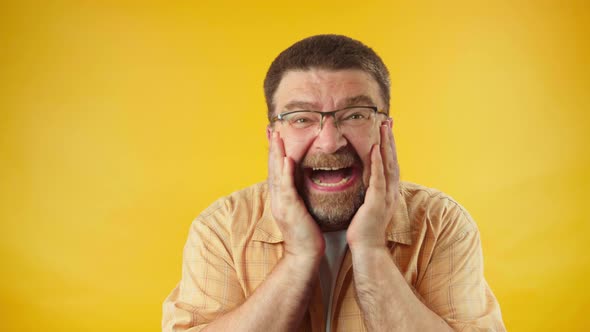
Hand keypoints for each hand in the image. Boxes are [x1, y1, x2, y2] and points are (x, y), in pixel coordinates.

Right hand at [268, 131, 324, 259]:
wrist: (305, 254)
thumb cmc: (307, 233)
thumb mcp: (302, 210)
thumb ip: (299, 196)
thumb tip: (305, 182)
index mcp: (281, 198)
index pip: (276, 171)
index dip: (275, 153)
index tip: (276, 137)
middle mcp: (278, 198)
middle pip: (273, 168)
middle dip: (273, 148)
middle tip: (272, 129)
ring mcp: (281, 203)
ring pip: (277, 174)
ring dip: (276, 154)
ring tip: (276, 137)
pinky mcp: (289, 209)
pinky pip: (286, 188)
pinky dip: (285, 172)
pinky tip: (286, 160)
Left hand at [346, 123, 399, 249]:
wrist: (367, 249)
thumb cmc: (364, 229)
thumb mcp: (367, 205)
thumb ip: (368, 192)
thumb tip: (362, 179)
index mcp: (387, 192)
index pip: (390, 163)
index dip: (389, 145)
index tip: (386, 129)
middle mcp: (390, 191)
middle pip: (393, 159)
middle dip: (391, 139)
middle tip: (388, 120)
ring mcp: (385, 196)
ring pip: (389, 165)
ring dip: (387, 145)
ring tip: (384, 128)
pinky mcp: (376, 202)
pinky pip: (378, 179)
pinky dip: (378, 163)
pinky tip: (375, 150)